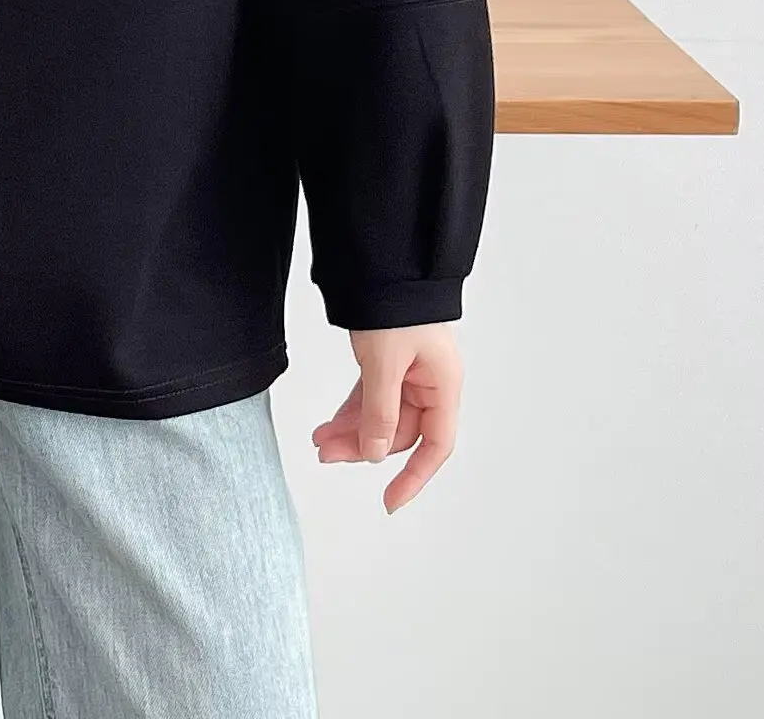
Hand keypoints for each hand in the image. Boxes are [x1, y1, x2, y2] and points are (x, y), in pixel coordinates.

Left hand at [311, 324, 462, 512]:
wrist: (382, 263)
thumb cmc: (394, 306)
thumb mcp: (384, 363)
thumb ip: (380, 411)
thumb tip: (374, 454)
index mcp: (443, 383)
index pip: (436, 444)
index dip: (415, 476)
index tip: (390, 500)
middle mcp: (430, 381)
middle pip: (401, 430)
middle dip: (365, 446)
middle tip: (327, 454)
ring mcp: (409, 371)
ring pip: (382, 415)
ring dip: (353, 430)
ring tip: (320, 441)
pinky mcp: (389, 361)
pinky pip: (372, 396)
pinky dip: (352, 410)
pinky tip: (330, 424)